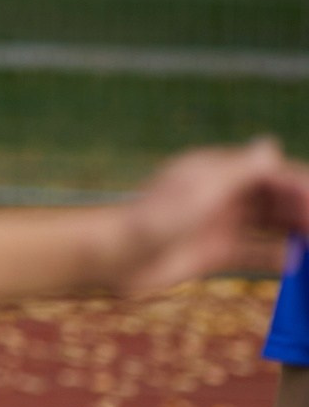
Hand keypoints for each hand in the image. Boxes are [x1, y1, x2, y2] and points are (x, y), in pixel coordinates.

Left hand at [113, 138, 308, 294]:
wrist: (115, 256)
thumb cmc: (155, 216)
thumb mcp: (202, 190)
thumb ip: (240, 170)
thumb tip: (271, 144)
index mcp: (217, 171)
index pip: (269, 171)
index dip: (298, 184)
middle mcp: (222, 195)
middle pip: (274, 198)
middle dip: (302, 208)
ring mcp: (219, 224)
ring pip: (268, 225)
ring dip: (295, 231)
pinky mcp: (214, 253)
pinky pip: (254, 252)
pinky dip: (275, 255)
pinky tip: (293, 261)